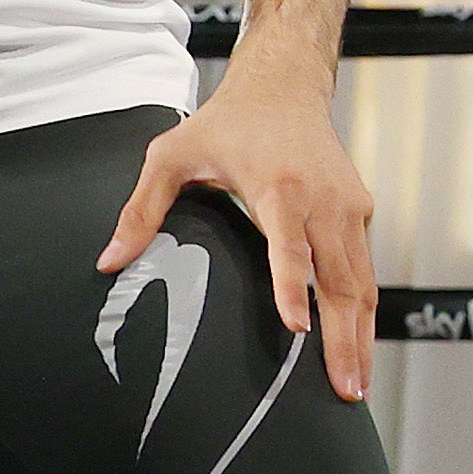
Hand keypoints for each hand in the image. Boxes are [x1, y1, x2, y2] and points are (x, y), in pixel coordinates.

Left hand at [99, 74, 378, 403]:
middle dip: (342, 339)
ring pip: (360, 280)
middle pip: (338, 279)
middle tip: (343, 390)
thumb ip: (140, 209)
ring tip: (355, 385)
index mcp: (279, 187)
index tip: (297, 330)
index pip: (289, 247)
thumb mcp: (172, 154)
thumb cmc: (228, 121)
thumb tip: (109, 261)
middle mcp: (322, 199)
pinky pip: (364, 266)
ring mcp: (347, 205)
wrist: (285, 84)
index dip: (292, 290)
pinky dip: (363, 308)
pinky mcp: (359, 209)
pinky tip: (357, 345)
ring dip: (360, 334)